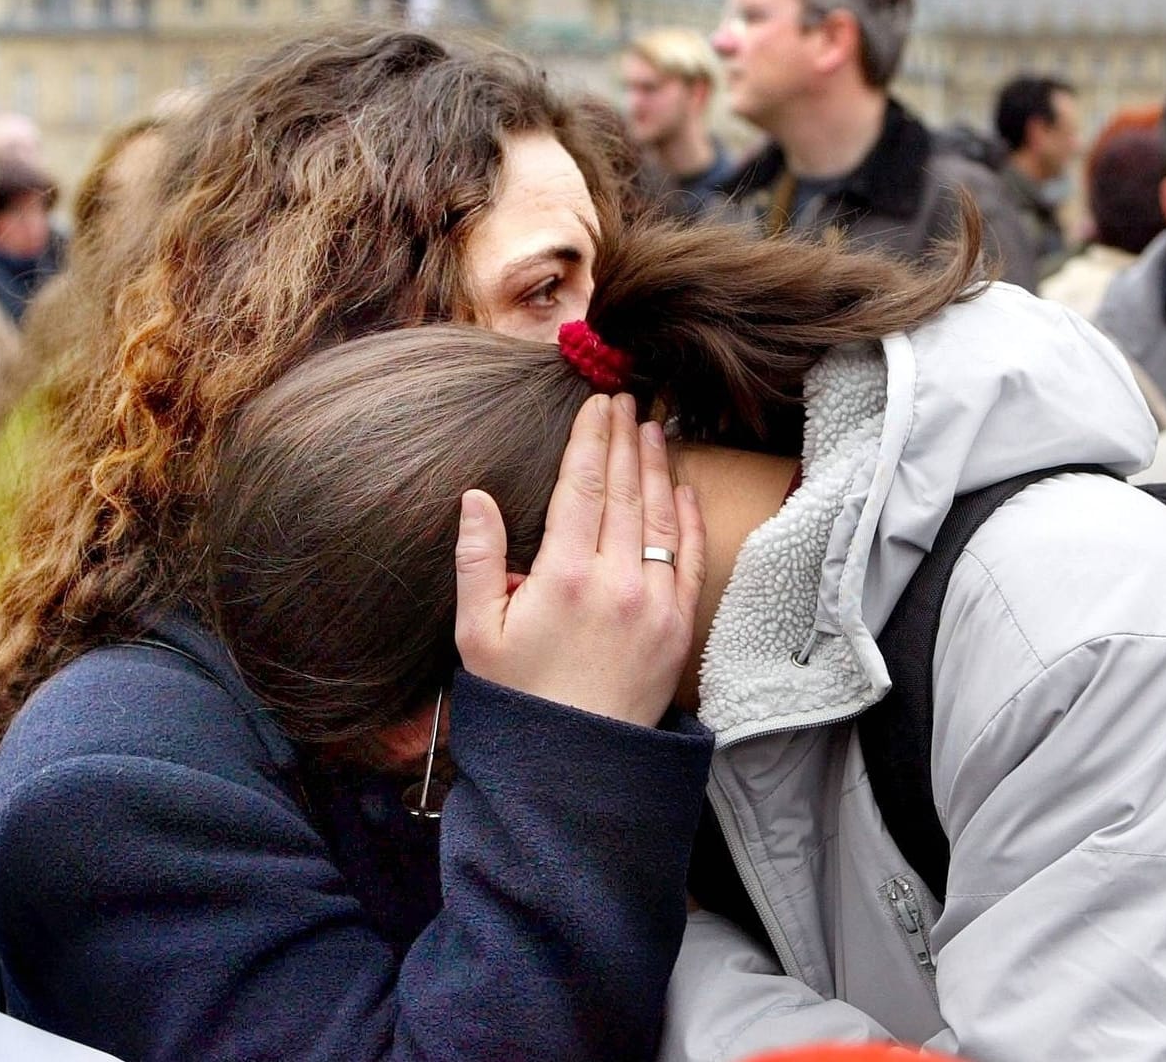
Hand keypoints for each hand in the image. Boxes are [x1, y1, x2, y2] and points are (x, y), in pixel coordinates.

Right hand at [454, 394, 705, 726]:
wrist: (574, 768)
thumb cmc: (517, 699)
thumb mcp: (476, 632)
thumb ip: (476, 560)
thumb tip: (475, 497)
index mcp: (563, 576)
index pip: (584, 487)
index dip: (590, 440)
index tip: (595, 404)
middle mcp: (616, 581)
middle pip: (626, 491)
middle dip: (625, 439)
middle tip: (626, 399)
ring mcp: (655, 604)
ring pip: (662, 518)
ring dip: (658, 467)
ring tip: (653, 429)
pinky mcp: (678, 628)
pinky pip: (691, 560)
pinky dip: (689, 519)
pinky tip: (683, 489)